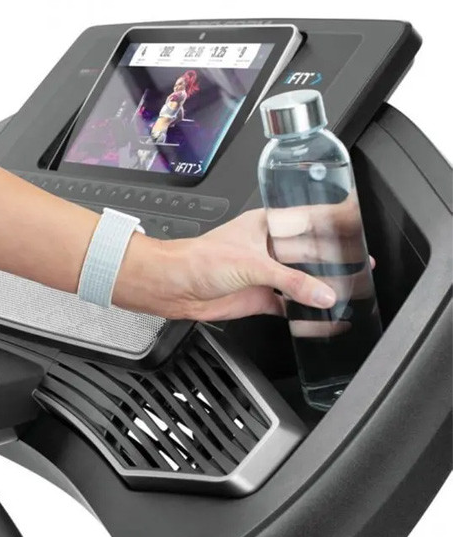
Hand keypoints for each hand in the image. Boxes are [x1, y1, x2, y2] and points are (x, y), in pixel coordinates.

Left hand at [114, 208, 336, 320]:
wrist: (175, 287)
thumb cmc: (200, 260)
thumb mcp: (253, 264)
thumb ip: (291, 280)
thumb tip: (323, 293)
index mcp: (267, 225)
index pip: (307, 221)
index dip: (332, 226)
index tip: (356, 231)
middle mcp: (268, 248)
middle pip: (309, 253)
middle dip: (333, 260)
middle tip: (360, 266)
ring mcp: (265, 273)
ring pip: (301, 280)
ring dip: (320, 287)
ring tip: (348, 291)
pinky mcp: (260, 296)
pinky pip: (288, 305)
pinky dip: (303, 311)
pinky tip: (320, 315)